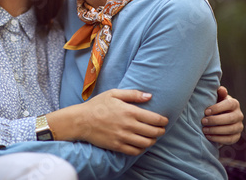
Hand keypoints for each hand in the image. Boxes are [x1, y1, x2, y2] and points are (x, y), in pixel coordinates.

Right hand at [49, 89, 167, 155]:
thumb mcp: (114, 94)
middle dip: (160, 131)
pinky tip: (141, 144)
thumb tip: (150, 96)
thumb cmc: (97, 105)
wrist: (81, 120)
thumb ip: (133, 94)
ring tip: (152, 137)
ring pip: (146, 143)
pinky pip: (135, 151)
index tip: (164, 120)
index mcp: (129, 111)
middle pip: (153, 132)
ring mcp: (123, 137)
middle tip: (161, 129)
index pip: (154, 119)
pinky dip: (141, 149)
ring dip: (152, 140)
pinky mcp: (117, 146)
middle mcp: (128, 125)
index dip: (163, 121)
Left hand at [202, 86, 243, 144]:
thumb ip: (218, 93)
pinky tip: (208, 136)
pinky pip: (230, 139)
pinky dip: (218, 139)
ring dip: (216, 130)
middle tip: (203, 121)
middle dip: (215, 120)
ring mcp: (239, 126)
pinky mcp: (236, 136)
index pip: (229, 105)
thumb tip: (221, 89)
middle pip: (230, 118)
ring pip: (230, 129)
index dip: (218, 108)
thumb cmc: (214, 105)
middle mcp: (239, 115)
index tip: (206, 111)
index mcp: (234, 103)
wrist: (217, 117)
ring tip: (204, 130)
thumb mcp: (215, 98)